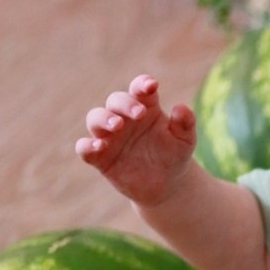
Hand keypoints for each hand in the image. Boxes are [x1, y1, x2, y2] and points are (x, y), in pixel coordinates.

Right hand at [75, 74, 196, 206]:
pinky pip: (84, 147)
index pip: (139, 89)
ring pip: (95, 118)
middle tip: (139, 113)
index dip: (142, 84)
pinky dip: (87, 145)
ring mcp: (109, 136)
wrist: (166, 185)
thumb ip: (185, 124)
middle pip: (115, 101)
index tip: (152, 86)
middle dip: (125, 103)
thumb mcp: (185, 141)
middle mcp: (124, 118)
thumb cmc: (174, 155)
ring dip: (103, 119)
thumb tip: (181, 107)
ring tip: (117, 125)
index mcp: (145, 108)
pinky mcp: (100, 157)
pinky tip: (98, 146)